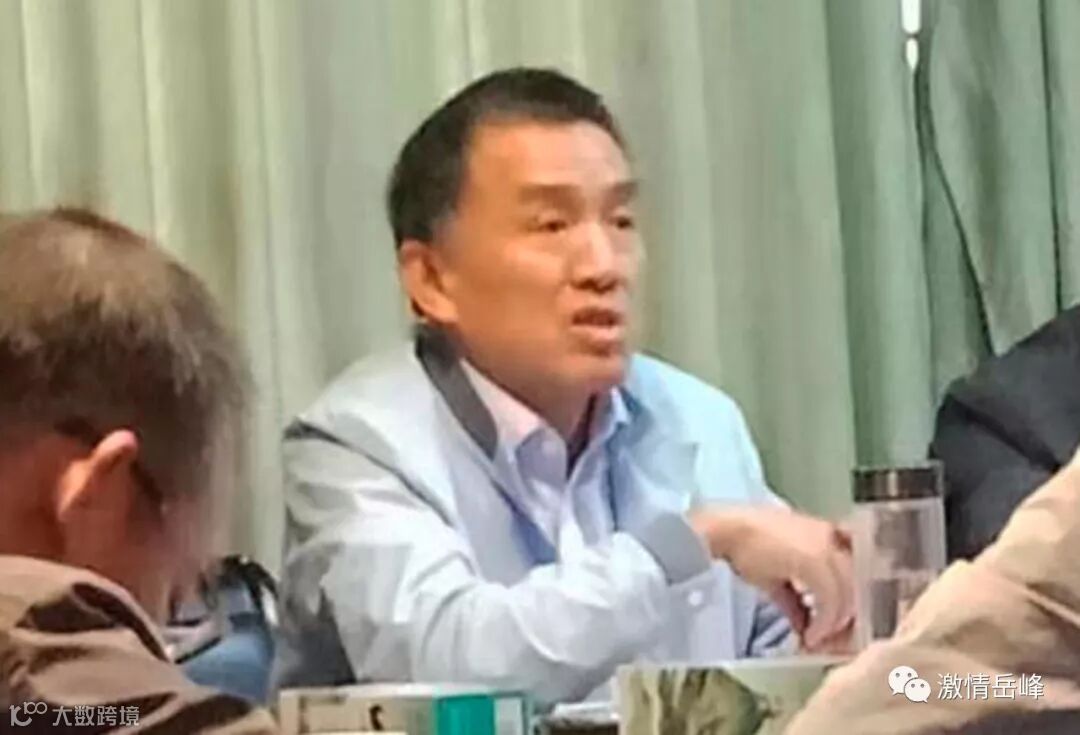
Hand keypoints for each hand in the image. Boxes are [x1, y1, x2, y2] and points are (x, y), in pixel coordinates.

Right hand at [689, 507, 853, 648]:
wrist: (726, 530)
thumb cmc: (746, 546)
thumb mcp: (778, 575)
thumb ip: (796, 600)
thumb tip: (805, 627)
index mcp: (830, 537)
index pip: (858, 574)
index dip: (852, 604)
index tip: (842, 628)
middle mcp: (834, 540)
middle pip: (858, 587)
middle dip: (847, 620)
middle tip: (832, 643)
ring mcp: (826, 548)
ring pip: (848, 596)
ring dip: (834, 625)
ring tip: (817, 641)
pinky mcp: (814, 560)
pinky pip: (830, 600)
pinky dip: (823, 623)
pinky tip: (809, 636)